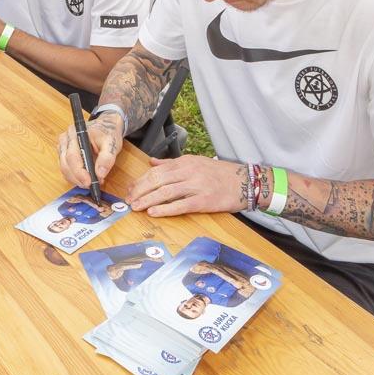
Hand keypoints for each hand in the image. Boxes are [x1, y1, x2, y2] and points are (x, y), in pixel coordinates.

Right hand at [58, 112, 123, 187]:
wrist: (105, 127)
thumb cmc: (108, 133)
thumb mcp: (112, 143)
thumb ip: (107, 158)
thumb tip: (100, 174)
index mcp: (76, 133)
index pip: (72, 155)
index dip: (79, 171)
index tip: (89, 182)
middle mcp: (66, 139)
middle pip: (65, 163)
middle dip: (77, 178)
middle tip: (90, 186)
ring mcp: (63, 146)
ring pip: (64, 168)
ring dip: (75, 179)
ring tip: (90, 183)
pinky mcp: (64, 153)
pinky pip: (65, 168)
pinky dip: (74, 177)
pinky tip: (85, 179)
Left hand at [128, 155, 247, 217]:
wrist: (245, 181)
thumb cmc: (219, 173)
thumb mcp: (195, 162)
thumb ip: (172, 163)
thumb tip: (152, 162)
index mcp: (185, 162)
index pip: (156, 171)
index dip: (140, 180)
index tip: (130, 189)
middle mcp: (189, 172)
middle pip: (157, 180)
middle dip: (139, 190)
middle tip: (128, 200)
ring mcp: (197, 186)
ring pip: (166, 192)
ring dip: (147, 200)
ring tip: (136, 207)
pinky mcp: (205, 201)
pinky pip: (181, 205)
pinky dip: (166, 209)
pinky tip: (154, 212)